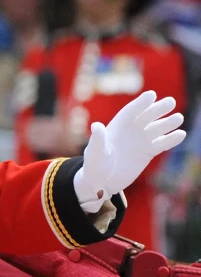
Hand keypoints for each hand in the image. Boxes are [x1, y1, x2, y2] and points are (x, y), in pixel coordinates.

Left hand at [74, 91, 185, 212]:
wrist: (102, 181)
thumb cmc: (94, 165)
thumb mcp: (95, 151)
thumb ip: (98, 139)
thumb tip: (97, 126)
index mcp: (116, 126)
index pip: (130, 111)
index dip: (140, 103)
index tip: (151, 95)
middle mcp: (130, 131)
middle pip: (146, 117)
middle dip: (157, 109)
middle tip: (171, 101)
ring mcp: (140, 141)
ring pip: (156, 129)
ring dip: (167, 123)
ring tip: (179, 118)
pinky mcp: (147, 152)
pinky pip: (161, 144)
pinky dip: (170, 140)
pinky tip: (181, 134)